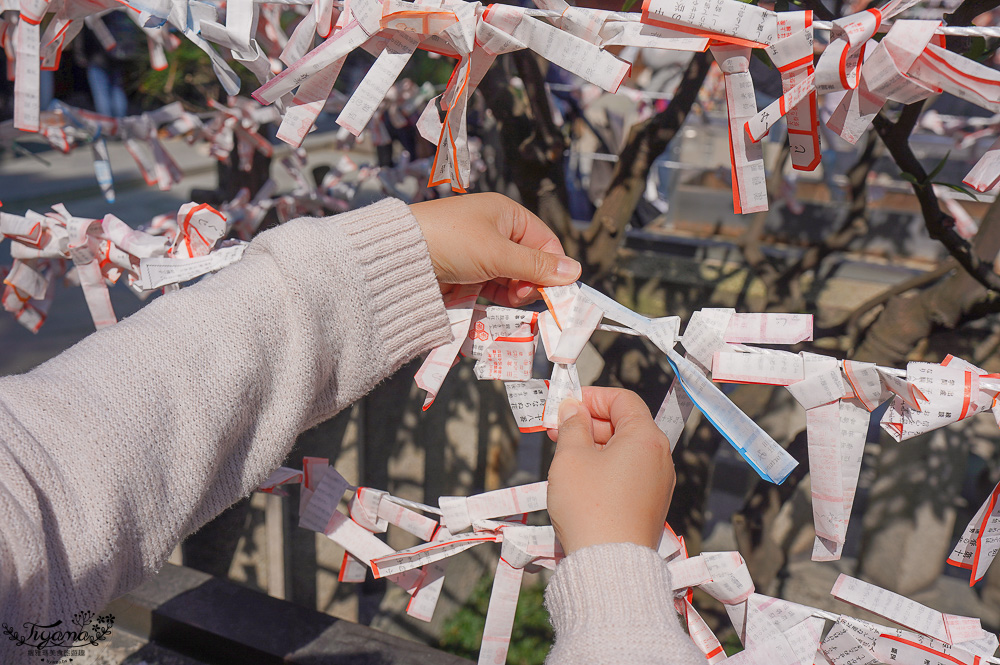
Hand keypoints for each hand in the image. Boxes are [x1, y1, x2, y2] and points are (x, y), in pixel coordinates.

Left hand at [410, 193, 580, 306]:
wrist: (398, 256)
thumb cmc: (452, 242)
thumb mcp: (499, 254)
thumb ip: (537, 266)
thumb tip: (574, 271)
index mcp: (507, 215)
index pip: (545, 243)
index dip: (552, 269)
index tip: (553, 294)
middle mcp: (494, 231)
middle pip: (528, 263)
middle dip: (529, 284)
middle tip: (518, 298)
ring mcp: (478, 253)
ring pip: (509, 279)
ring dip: (511, 295)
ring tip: (504, 305)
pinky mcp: (463, 273)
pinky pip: (489, 289)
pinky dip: (493, 301)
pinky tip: (491, 311)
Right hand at [546, 387, 674, 555]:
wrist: (609, 563)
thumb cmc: (590, 506)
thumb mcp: (571, 457)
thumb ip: (572, 425)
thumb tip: (573, 409)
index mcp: (646, 438)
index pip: (622, 399)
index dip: (592, 397)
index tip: (566, 404)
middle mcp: (660, 457)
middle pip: (625, 424)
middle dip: (589, 422)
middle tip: (557, 429)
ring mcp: (658, 483)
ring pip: (625, 450)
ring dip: (595, 445)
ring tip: (564, 454)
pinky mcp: (650, 504)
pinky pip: (628, 473)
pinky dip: (605, 467)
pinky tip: (581, 478)